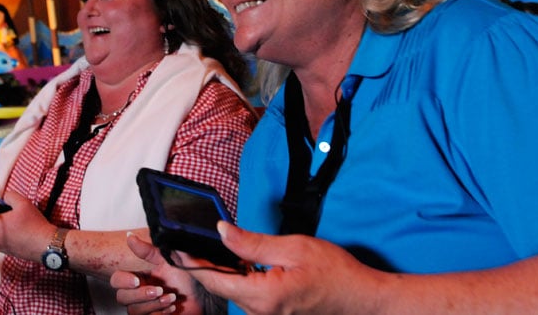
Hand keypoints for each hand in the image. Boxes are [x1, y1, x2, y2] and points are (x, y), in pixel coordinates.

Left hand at [0, 191, 53, 261]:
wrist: (47, 246)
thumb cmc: (35, 226)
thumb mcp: (23, 202)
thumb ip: (8, 196)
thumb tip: (3, 198)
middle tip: (9, 212)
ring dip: (2, 225)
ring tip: (19, 222)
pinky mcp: (7, 252)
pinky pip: (2, 239)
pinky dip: (8, 233)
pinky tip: (21, 231)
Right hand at [111, 233, 208, 314]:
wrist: (207, 296)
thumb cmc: (190, 277)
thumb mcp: (169, 260)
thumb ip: (148, 251)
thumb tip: (129, 236)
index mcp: (140, 277)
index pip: (117, 280)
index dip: (123, 281)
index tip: (137, 280)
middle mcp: (140, 293)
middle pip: (122, 297)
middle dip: (140, 295)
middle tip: (158, 290)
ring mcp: (147, 308)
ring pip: (133, 311)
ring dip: (152, 305)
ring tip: (170, 298)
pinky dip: (159, 314)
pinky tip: (172, 307)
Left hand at [182, 221, 384, 314]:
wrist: (361, 299)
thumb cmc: (335, 273)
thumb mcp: (293, 248)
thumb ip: (253, 242)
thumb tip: (222, 230)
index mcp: (262, 296)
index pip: (214, 278)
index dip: (192, 261)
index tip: (176, 245)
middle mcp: (260, 312)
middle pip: (220, 285)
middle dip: (202, 263)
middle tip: (186, 240)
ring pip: (232, 290)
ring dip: (220, 270)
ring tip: (207, 245)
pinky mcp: (272, 313)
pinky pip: (246, 294)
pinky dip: (237, 277)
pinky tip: (236, 260)